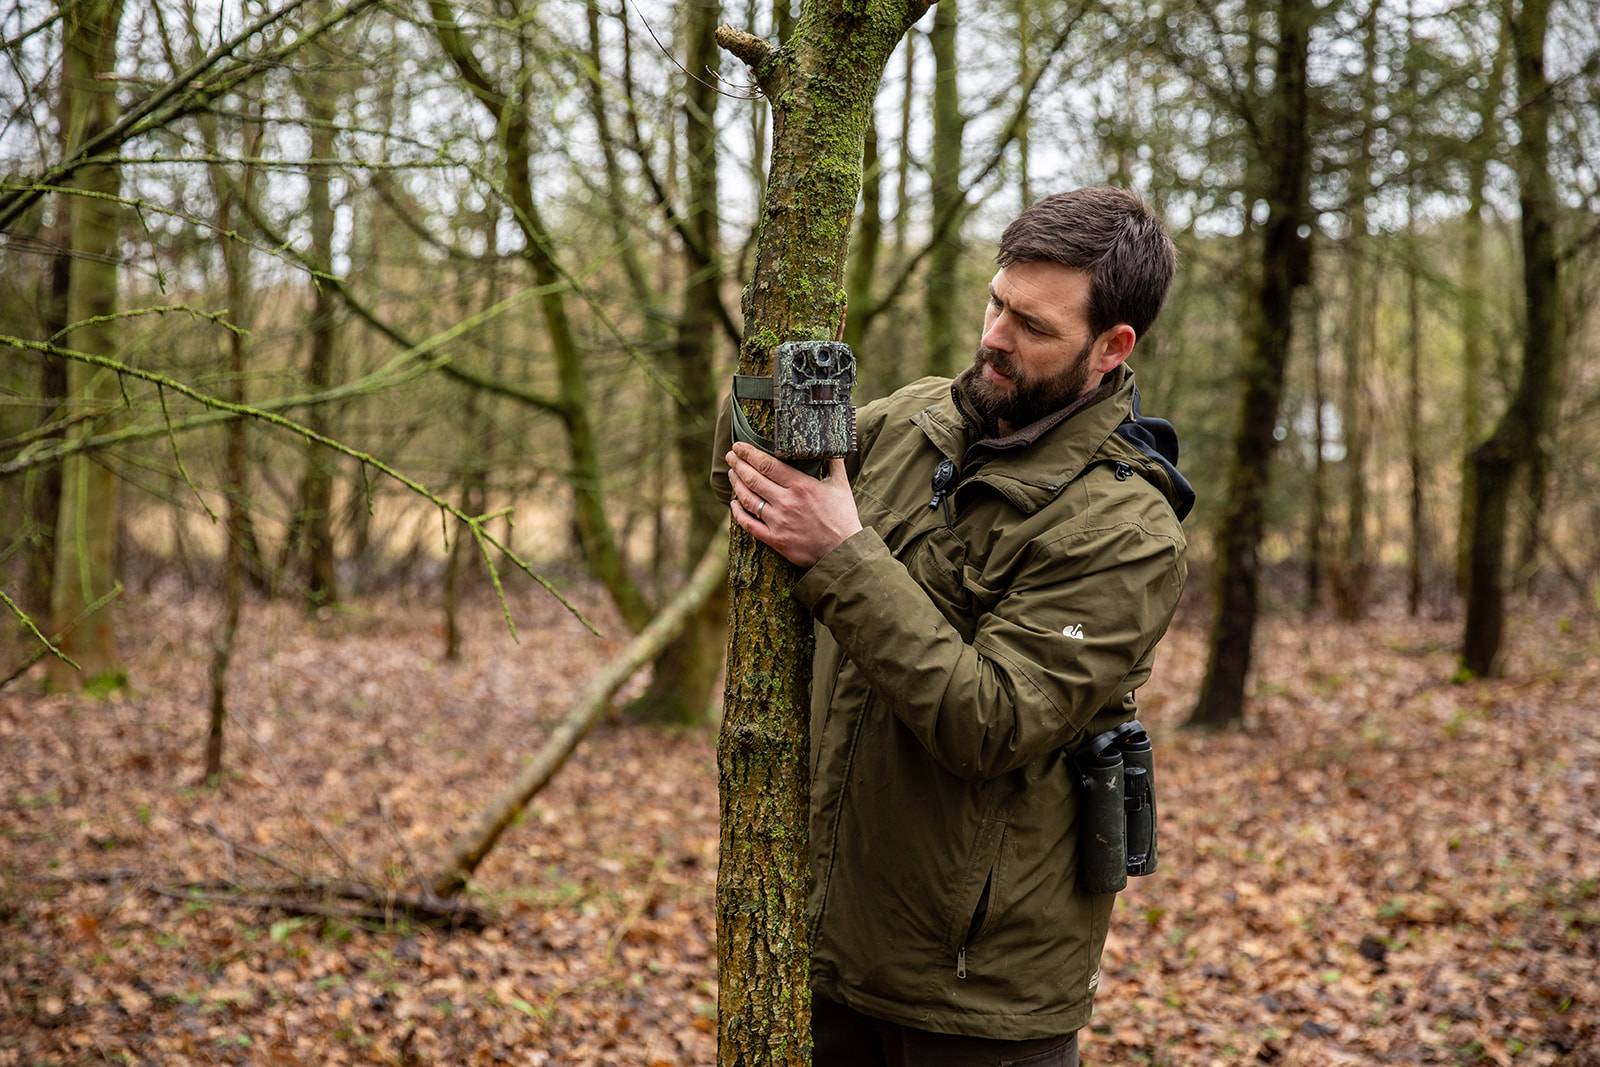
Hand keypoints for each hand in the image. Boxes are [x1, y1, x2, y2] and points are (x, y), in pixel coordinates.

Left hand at [726, 442, 862, 567]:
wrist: (843, 551)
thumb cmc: (843, 518)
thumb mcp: (841, 486)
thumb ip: (833, 464)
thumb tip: (830, 445)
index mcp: (801, 486)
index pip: (767, 465)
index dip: (749, 454)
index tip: (738, 446)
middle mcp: (786, 502)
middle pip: (753, 479)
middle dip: (738, 465)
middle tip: (730, 455)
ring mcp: (778, 522)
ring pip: (748, 499)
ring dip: (736, 485)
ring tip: (732, 474)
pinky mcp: (775, 540)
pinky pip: (749, 524)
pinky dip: (738, 513)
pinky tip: (734, 503)